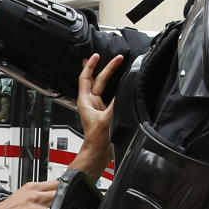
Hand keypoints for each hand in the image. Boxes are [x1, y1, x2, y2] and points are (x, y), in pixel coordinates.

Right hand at [0, 180, 57, 208]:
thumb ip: (35, 194)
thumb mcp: (20, 195)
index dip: (62, 189)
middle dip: (62, 202)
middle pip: (60, 195)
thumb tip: (47, 197)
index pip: (56, 183)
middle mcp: (35, 196)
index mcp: (31, 187)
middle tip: (58, 208)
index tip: (64, 193)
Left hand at [68, 53, 121, 179]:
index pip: (85, 78)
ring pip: (103, 86)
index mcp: (85, 101)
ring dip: (110, 76)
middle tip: (116, 58)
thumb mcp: (106, 119)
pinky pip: (110, 95)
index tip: (95, 56)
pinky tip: (120, 82)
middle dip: (105, 68)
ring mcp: (98, 106)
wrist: (99, 153)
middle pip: (96, 80)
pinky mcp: (105, 112)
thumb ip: (115, 104)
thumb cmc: (97, 139)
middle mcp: (90, 102)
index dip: (89, 66)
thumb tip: (123, 92)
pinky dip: (115, 87)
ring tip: (117, 64)